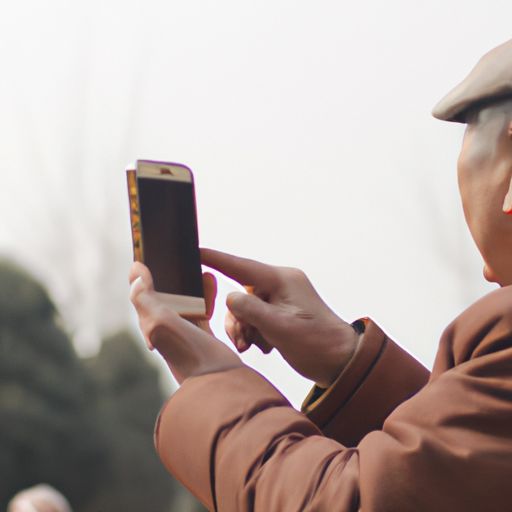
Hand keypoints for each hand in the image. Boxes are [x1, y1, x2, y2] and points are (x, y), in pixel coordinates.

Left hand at [129, 262, 243, 383]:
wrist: (219, 383)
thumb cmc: (190, 353)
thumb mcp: (162, 323)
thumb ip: (146, 299)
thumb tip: (135, 273)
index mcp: (152, 324)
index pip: (142, 294)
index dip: (142, 274)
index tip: (147, 253)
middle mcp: (165, 329)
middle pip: (164, 295)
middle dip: (168, 275)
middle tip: (175, 254)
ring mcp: (184, 332)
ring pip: (184, 300)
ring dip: (189, 282)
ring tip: (197, 265)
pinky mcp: (202, 335)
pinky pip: (201, 308)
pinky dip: (205, 293)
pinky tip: (211, 281)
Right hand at [201, 249, 358, 387]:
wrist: (340, 362)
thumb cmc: (317, 343)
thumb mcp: (280, 328)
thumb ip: (250, 311)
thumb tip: (228, 298)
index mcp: (282, 280)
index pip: (241, 265)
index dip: (216, 258)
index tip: (195, 251)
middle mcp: (280, 284)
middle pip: (241, 294)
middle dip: (238, 318)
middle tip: (243, 341)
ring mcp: (280, 298)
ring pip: (245, 308)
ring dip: (245, 329)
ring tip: (254, 346)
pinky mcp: (280, 312)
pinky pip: (255, 317)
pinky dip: (253, 332)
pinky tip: (265, 346)